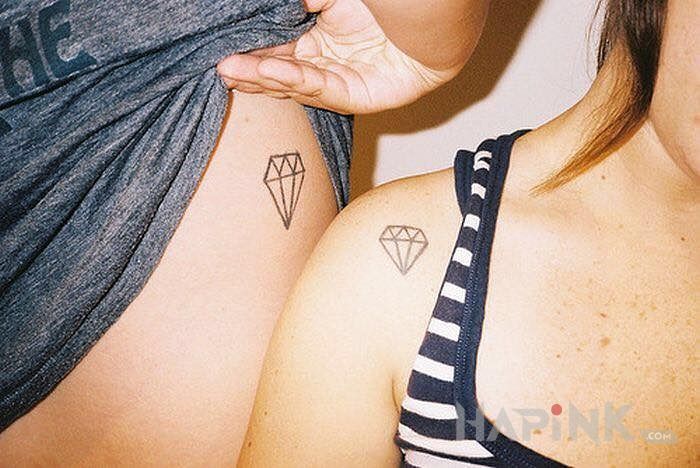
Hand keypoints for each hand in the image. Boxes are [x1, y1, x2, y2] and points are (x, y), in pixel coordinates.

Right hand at [216, 0, 462, 113]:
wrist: (434, 7)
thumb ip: (297, 5)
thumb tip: (263, 13)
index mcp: (320, 35)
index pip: (278, 48)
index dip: (252, 51)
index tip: (222, 50)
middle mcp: (330, 59)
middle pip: (283, 71)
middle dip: (251, 71)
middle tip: (218, 67)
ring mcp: (346, 79)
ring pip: (298, 84)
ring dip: (265, 78)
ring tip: (231, 71)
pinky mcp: (364, 97)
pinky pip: (325, 89)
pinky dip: (298, 79)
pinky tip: (270, 71)